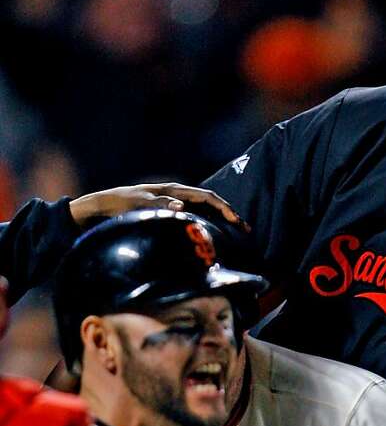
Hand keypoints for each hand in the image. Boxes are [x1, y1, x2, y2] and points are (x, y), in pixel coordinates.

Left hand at [69, 183, 246, 229]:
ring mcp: (172, 202)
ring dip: (220, 219)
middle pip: (209, 201)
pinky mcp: (168, 211)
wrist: (101, 206)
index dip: (224, 207)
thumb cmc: (117, 204)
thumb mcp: (135, 203)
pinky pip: (194, 215)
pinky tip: (212, 236)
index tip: (238, 221)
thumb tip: (180, 206)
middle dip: (229, 214)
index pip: (205, 196)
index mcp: (171, 190)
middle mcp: (175, 194)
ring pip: (203, 208)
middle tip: (245, 230)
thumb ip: (157, 204)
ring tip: (235, 233)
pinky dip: (207, 223)